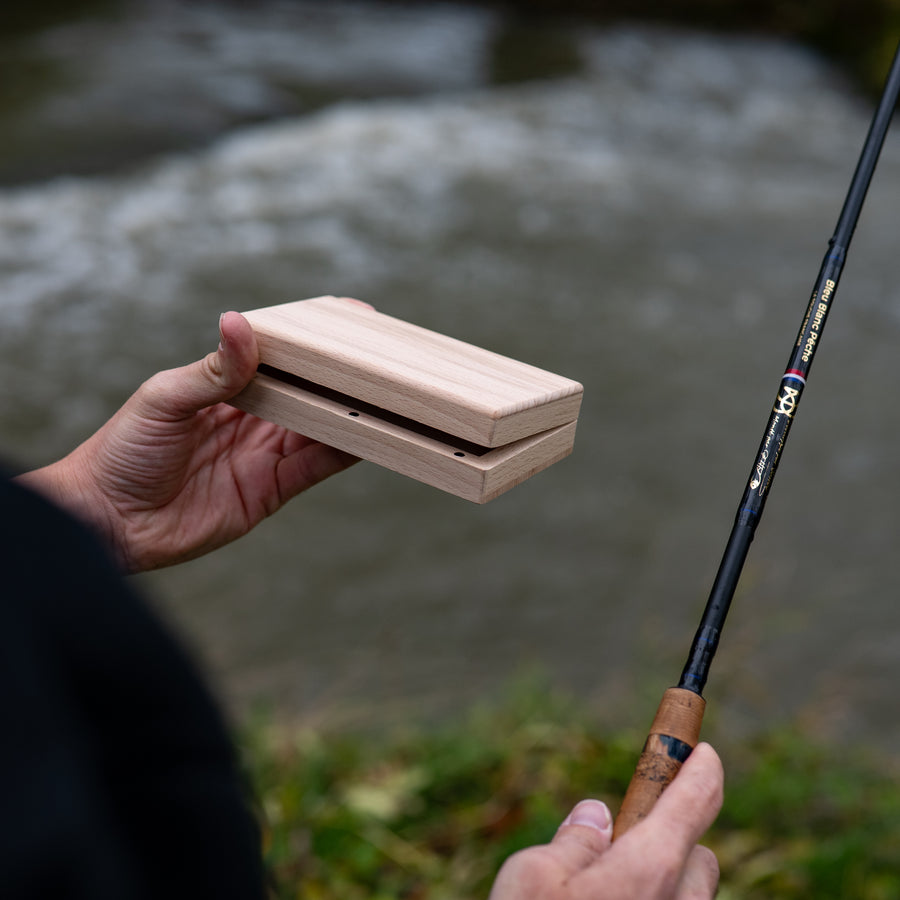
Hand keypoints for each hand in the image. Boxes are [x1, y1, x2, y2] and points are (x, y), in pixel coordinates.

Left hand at [19, 311, 356, 571]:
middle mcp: (252, 418)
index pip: (278, 356)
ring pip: (320, 426)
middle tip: (379, 355)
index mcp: (226, 386)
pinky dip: (344, 451)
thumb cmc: (122, 451)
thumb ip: (212, 370)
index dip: (310, 341)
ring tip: (383, 391)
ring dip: (349, 410)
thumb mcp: (164, 399)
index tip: (348, 320)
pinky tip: (368, 433)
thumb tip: (239, 323)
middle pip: (307, 390)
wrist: (108, 521)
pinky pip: (316, 467)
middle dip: (340, 373)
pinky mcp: (271, 490)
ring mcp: (264, 454)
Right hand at [488, 742, 722, 899]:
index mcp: (648, 868)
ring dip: (667, 885)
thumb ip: (572, 840)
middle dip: (677, 839)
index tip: (702, 750)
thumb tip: (595, 814)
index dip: (701, 767)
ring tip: (614, 890)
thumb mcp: (532, 874)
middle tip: (630, 840)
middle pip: (701, 858)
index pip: (695, 800)